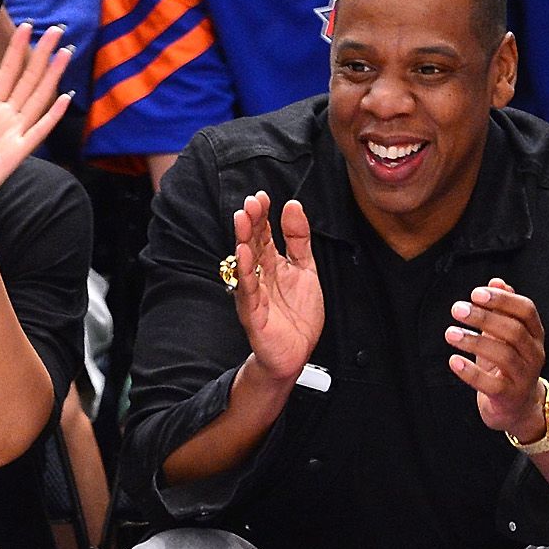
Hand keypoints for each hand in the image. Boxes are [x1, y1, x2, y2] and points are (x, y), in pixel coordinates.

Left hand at [0, 21, 71, 219]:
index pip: (7, 72)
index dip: (17, 51)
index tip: (27, 28)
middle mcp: (5, 117)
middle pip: (28, 79)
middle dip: (42, 54)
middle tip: (57, 30)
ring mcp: (13, 133)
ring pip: (37, 98)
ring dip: (52, 76)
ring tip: (65, 53)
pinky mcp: (17, 152)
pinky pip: (38, 131)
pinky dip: (52, 116)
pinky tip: (64, 98)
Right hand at [230, 192, 323, 384]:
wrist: (296, 352)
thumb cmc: (297, 314)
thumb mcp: (306, 269)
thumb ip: (299, 240)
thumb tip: (293, 206)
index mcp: (271, 264)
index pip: (263, 234)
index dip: (262, 215)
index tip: (262, 196)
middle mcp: (259, 275)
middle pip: (252, 244)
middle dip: (251, 222)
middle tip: (251, 202)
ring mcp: (253, 293)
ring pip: (246, 263)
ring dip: (243, 240)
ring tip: (242, 218)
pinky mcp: (252, 313)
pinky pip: (247, 289)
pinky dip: (245, 271)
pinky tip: (243, 253)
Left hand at [447, 277, 546, 433]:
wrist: (517, 408)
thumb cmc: (507, 366)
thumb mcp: (505, 336)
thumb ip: (503, 309)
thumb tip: (496, 281)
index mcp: (535, 335)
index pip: (526, 311)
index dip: (502, 300)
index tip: (476, 293)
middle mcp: (535, 354)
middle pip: (514, 331)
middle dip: (485, 317)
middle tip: (457, 309)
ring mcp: (524, 377)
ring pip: (503, 356)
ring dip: (474, 342)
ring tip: (450, 333)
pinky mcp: (509, 397)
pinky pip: (492, 384)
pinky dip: (471, 372)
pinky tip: (453, 361)